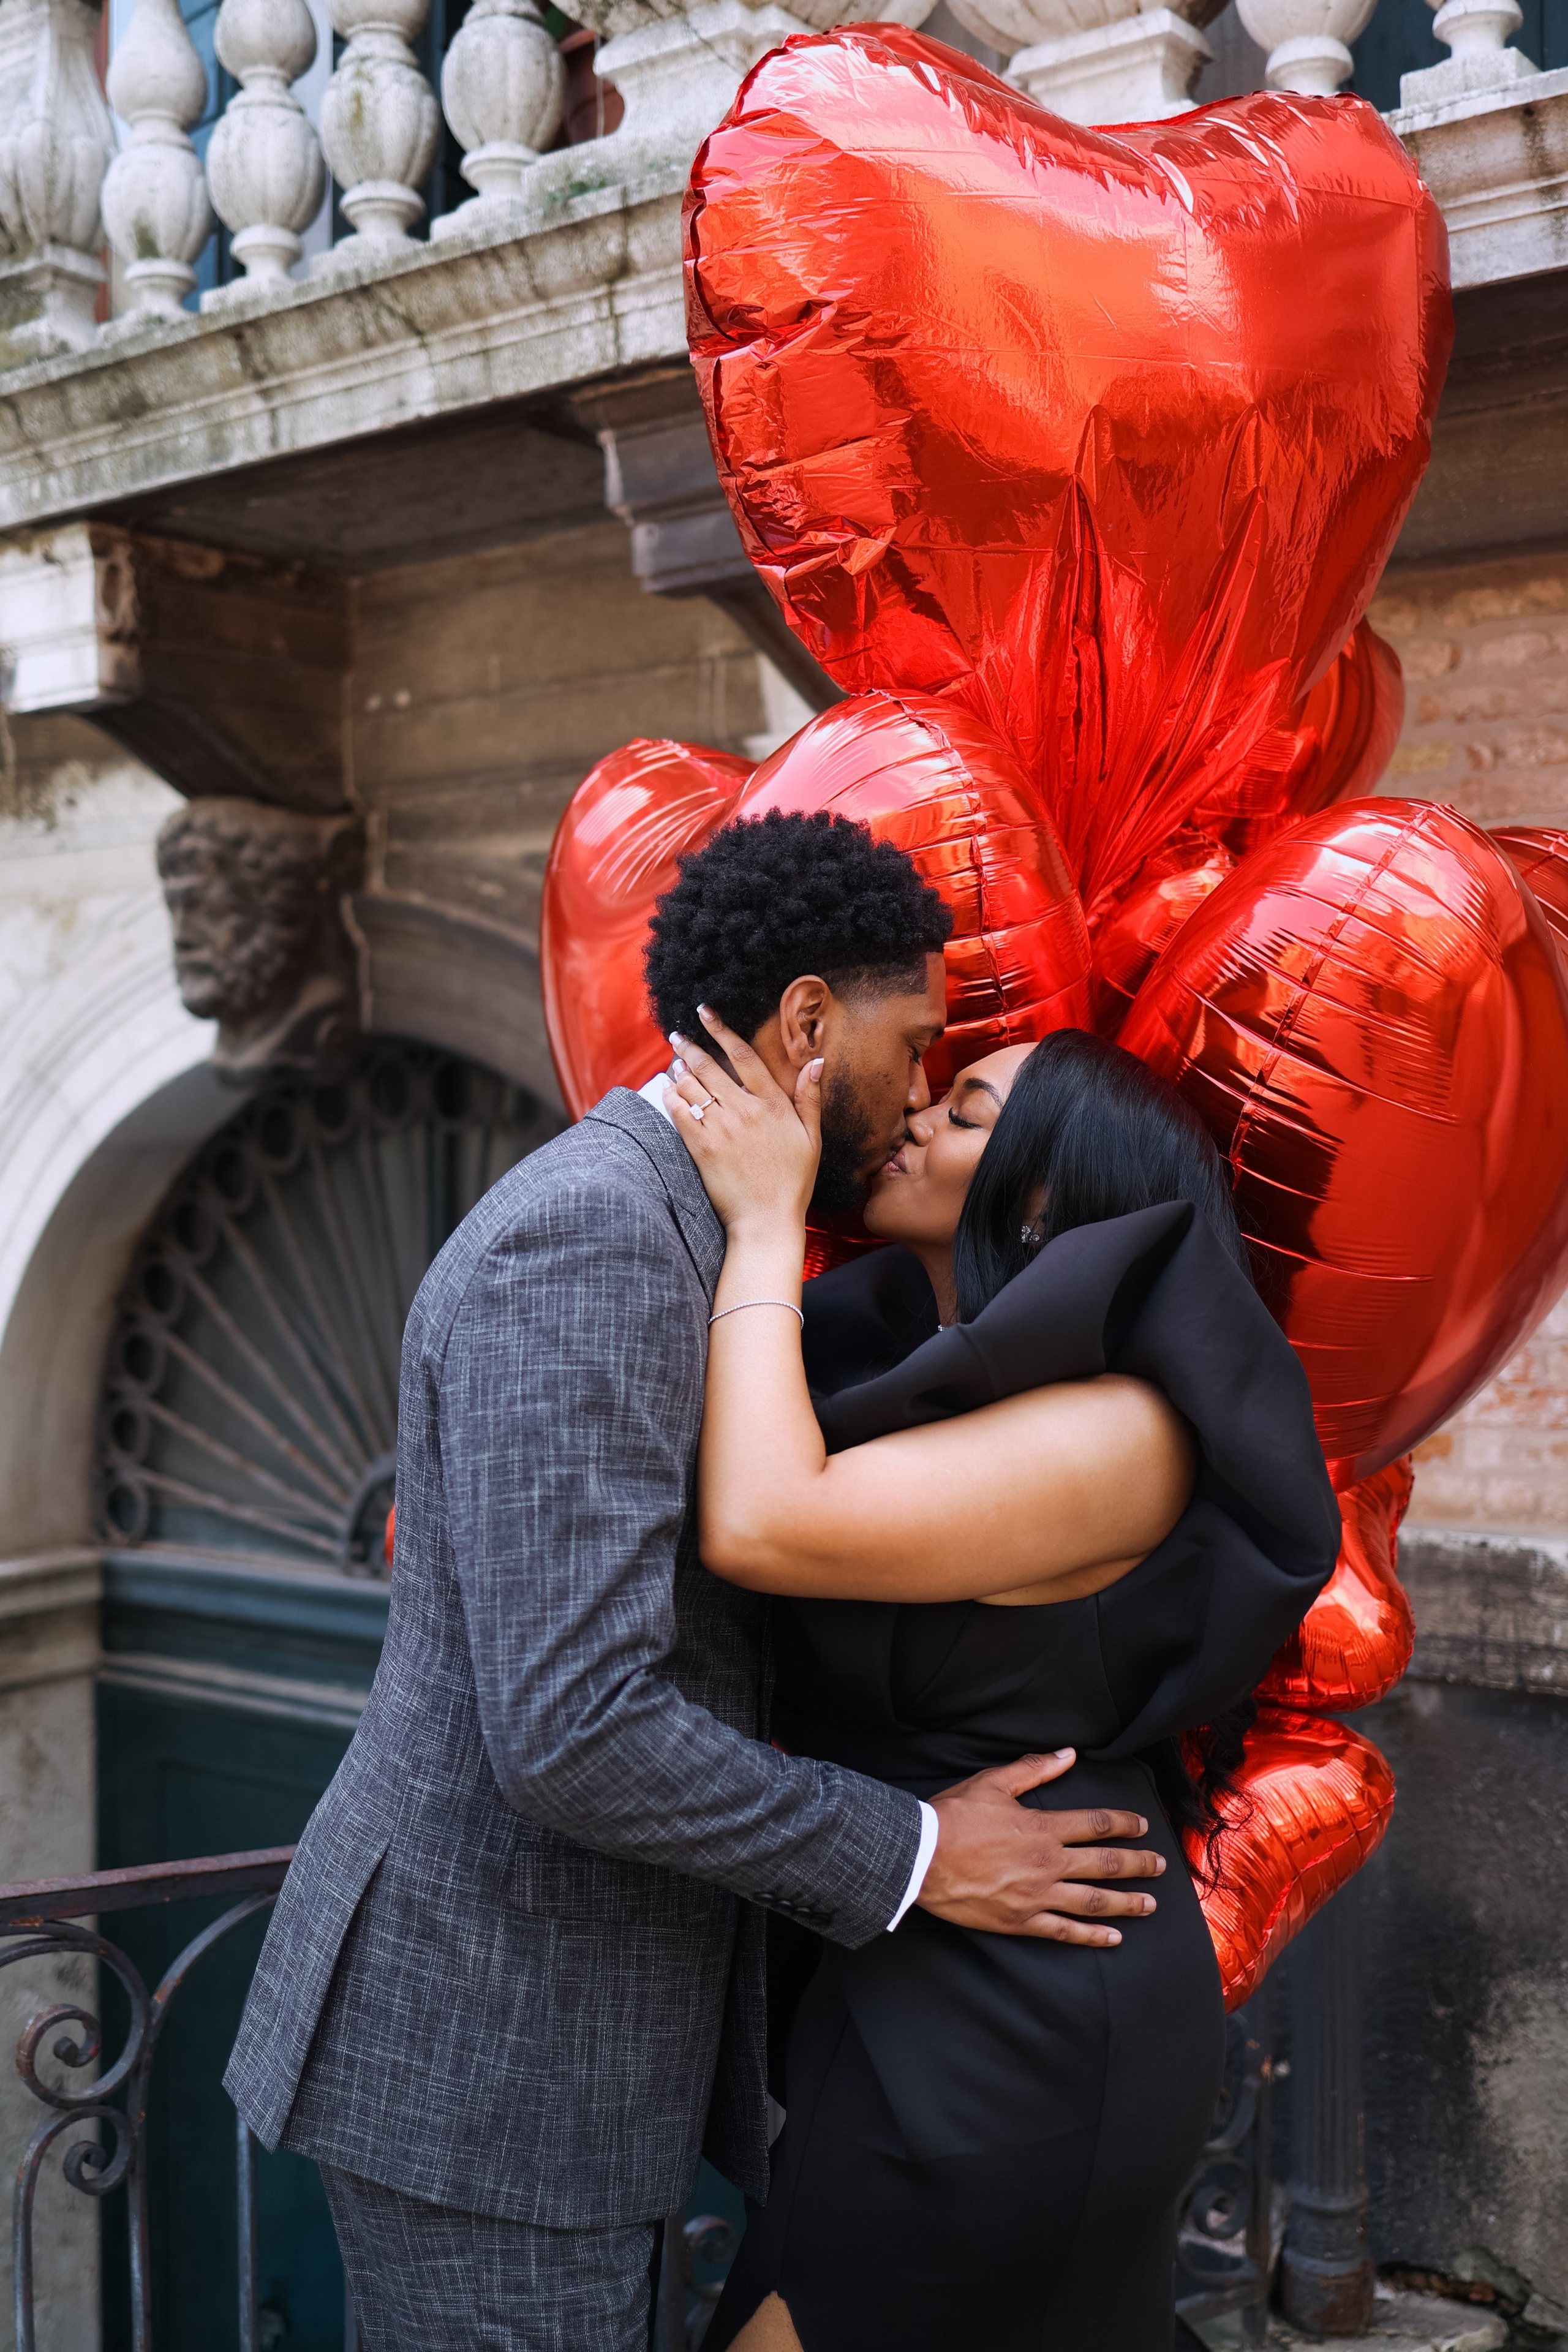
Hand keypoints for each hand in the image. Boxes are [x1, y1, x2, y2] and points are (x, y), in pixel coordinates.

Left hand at [665, 1007, 821, 1235]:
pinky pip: (680, 1113)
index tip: (705, 1013)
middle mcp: (746, 1110)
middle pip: (710, 1066)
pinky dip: (670, 1097)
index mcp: (773, 1104)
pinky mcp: (702, 1147)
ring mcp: (722, 1128)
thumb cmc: (792, 1181)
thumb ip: (809, 1097)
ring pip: (692, 1086)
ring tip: (673, 1062)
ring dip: (679, 1069)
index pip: (743, 1055)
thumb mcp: (812, 1137)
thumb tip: (818, 1061)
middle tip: (676, 1035)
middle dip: (689, 1046)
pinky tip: (666, 1089)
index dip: (721, 1030)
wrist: (767, 1220)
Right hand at [917, 1750, 1165, 1943]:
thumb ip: (1034, 1770)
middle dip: (1138, 1864)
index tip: (1142, 1825)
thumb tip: (1067, 1754)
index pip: (1096, 1824)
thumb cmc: (954, 1817)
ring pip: (1093, 1901)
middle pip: (1105, 1863)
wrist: (921, 1858)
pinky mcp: (1021, 1921)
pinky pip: (1065, 1932)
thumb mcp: (993, 1783)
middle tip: (1160, 1866)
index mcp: (1043, 1827)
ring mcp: (1036, 1896)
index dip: (1123, 1823)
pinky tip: (1113, 1938)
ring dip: (1126, 1902)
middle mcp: (1048, 1863)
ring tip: (1150, 1904)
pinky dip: (1092, 1937)